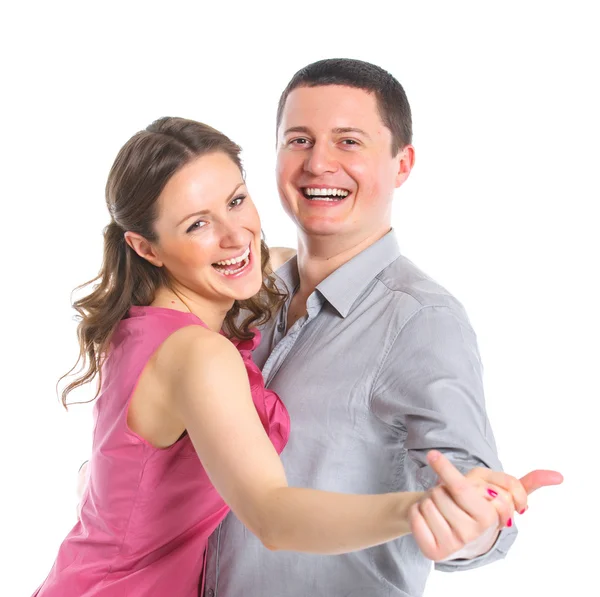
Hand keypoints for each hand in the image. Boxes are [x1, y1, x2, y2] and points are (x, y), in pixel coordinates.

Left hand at [409, 451, 562, 560]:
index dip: (445, 469)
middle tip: (449, 495)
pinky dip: (417, 512)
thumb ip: (523, 483)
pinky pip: (415, 516)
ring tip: (442, 508)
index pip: (461, 486)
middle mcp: (473, 534)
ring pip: (427, 502)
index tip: (432, 454)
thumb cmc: (473, 503)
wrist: (452, 529)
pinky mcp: (433, 552)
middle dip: (441, 486)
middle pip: (441, 492)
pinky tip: (429, 519)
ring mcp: (453, 545)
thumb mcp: (495, 487)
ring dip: (429, 499)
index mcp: (490, 517)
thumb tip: (559, 476)